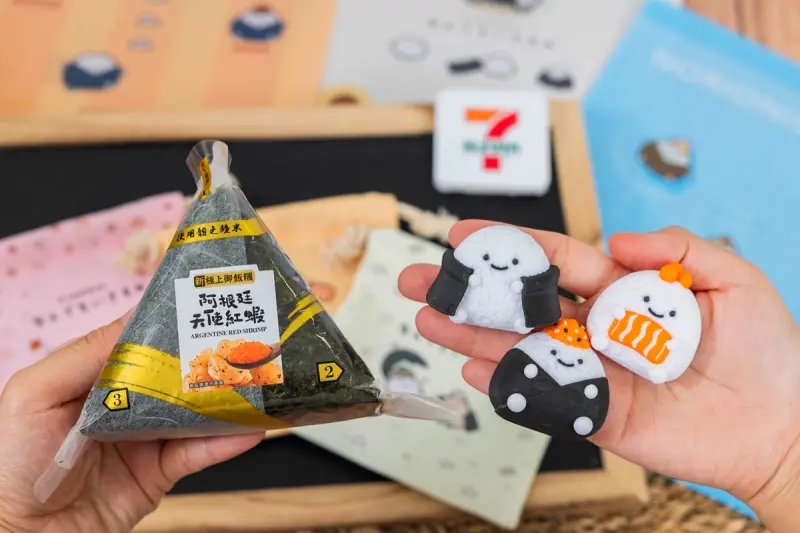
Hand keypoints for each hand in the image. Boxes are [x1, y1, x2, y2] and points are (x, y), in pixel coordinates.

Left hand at [0, 313, 262, 532]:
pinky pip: (199, 453)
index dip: (170, 326)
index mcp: (94, 379)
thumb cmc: (8, 463)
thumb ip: (84, 355)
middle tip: (245, 339)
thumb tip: (132, 318)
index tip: (202, 307)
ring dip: (227, 398)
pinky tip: (250, 428)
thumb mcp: (35, 394)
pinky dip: (226, 441)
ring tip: (259, 380)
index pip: (140, 344)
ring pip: (195, 412)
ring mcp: (145, 439)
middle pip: (175, 375)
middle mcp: (124, 405)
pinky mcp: (161, 473)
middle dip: (208, 358)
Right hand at [399, 221, 799, 531]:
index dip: (509, 246)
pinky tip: (471, 368)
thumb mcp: (731, 277)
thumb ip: (678, 246)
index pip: (554, 261)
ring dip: (469, 335)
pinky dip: (504, 384)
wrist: (781, 424)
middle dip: (468, 291)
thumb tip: (618, 239)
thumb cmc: (765, 350)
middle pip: (519, 305)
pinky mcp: (592, 412)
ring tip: (427, 320)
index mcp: (620, 291)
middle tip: (420, 280)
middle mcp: (594, 328)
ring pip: (518, 348)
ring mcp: (588, 370)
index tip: (465, 235)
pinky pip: (540, 395)